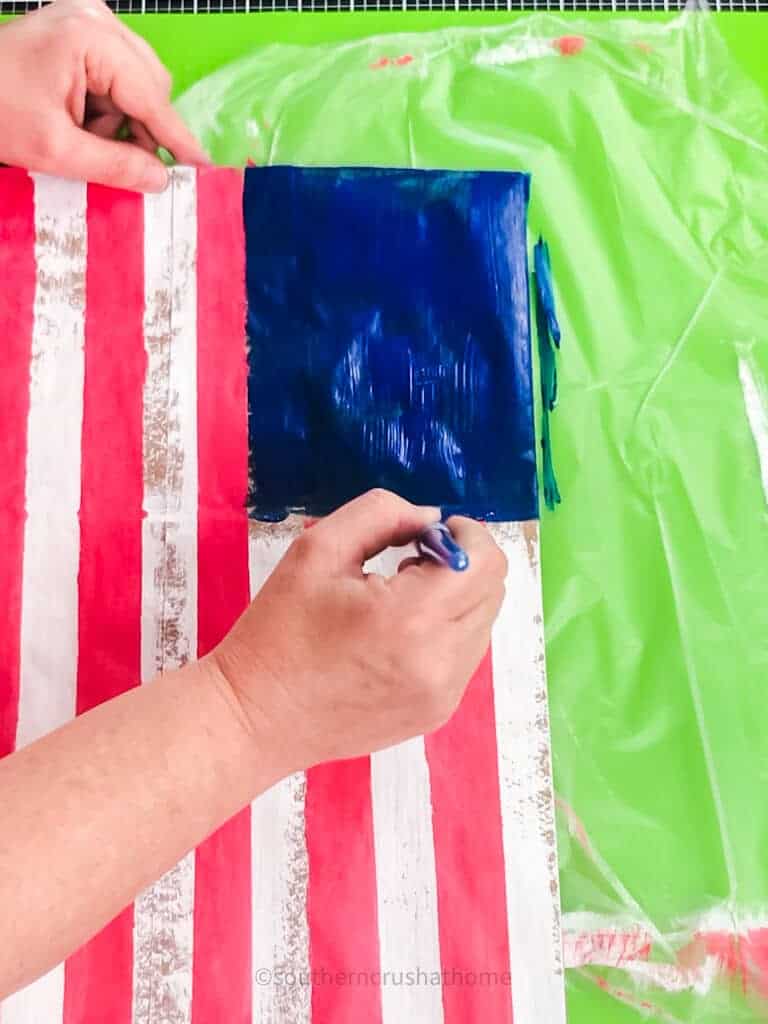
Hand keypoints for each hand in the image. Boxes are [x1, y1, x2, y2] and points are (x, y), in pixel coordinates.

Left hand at [0, 0, 206, 190]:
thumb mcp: (55, 149)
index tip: (202, 167)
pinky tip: (80, 120)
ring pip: (136, 83)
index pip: (151, 95)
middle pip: (150, 84)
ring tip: (82, 136)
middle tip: (118, 161)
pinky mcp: (80, 32)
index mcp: (90, 38)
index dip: (177, 137)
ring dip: (121, 120)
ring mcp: (88, 20)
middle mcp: (96, 19)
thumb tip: (159, 179)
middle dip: (139, 128)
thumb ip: (114, 166)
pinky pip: (116, 75)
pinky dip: (107, 106)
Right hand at [211, 490, 507, 771]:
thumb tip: (431, 518)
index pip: (485, 562)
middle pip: (492, 590)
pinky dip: (446, 631)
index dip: (467, 533)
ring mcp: (443, 695)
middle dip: (461, 562)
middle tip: (409, 562)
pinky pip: (466, 655)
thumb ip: (382, 514)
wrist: (254, 718)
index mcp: (411, 619)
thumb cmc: (277, 631)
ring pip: (483, 622)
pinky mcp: (436, 714)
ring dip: (456, 597)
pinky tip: (397, 633)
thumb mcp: (318, 549)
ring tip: (399, 599)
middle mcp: (440, 663)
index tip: (428, 533)